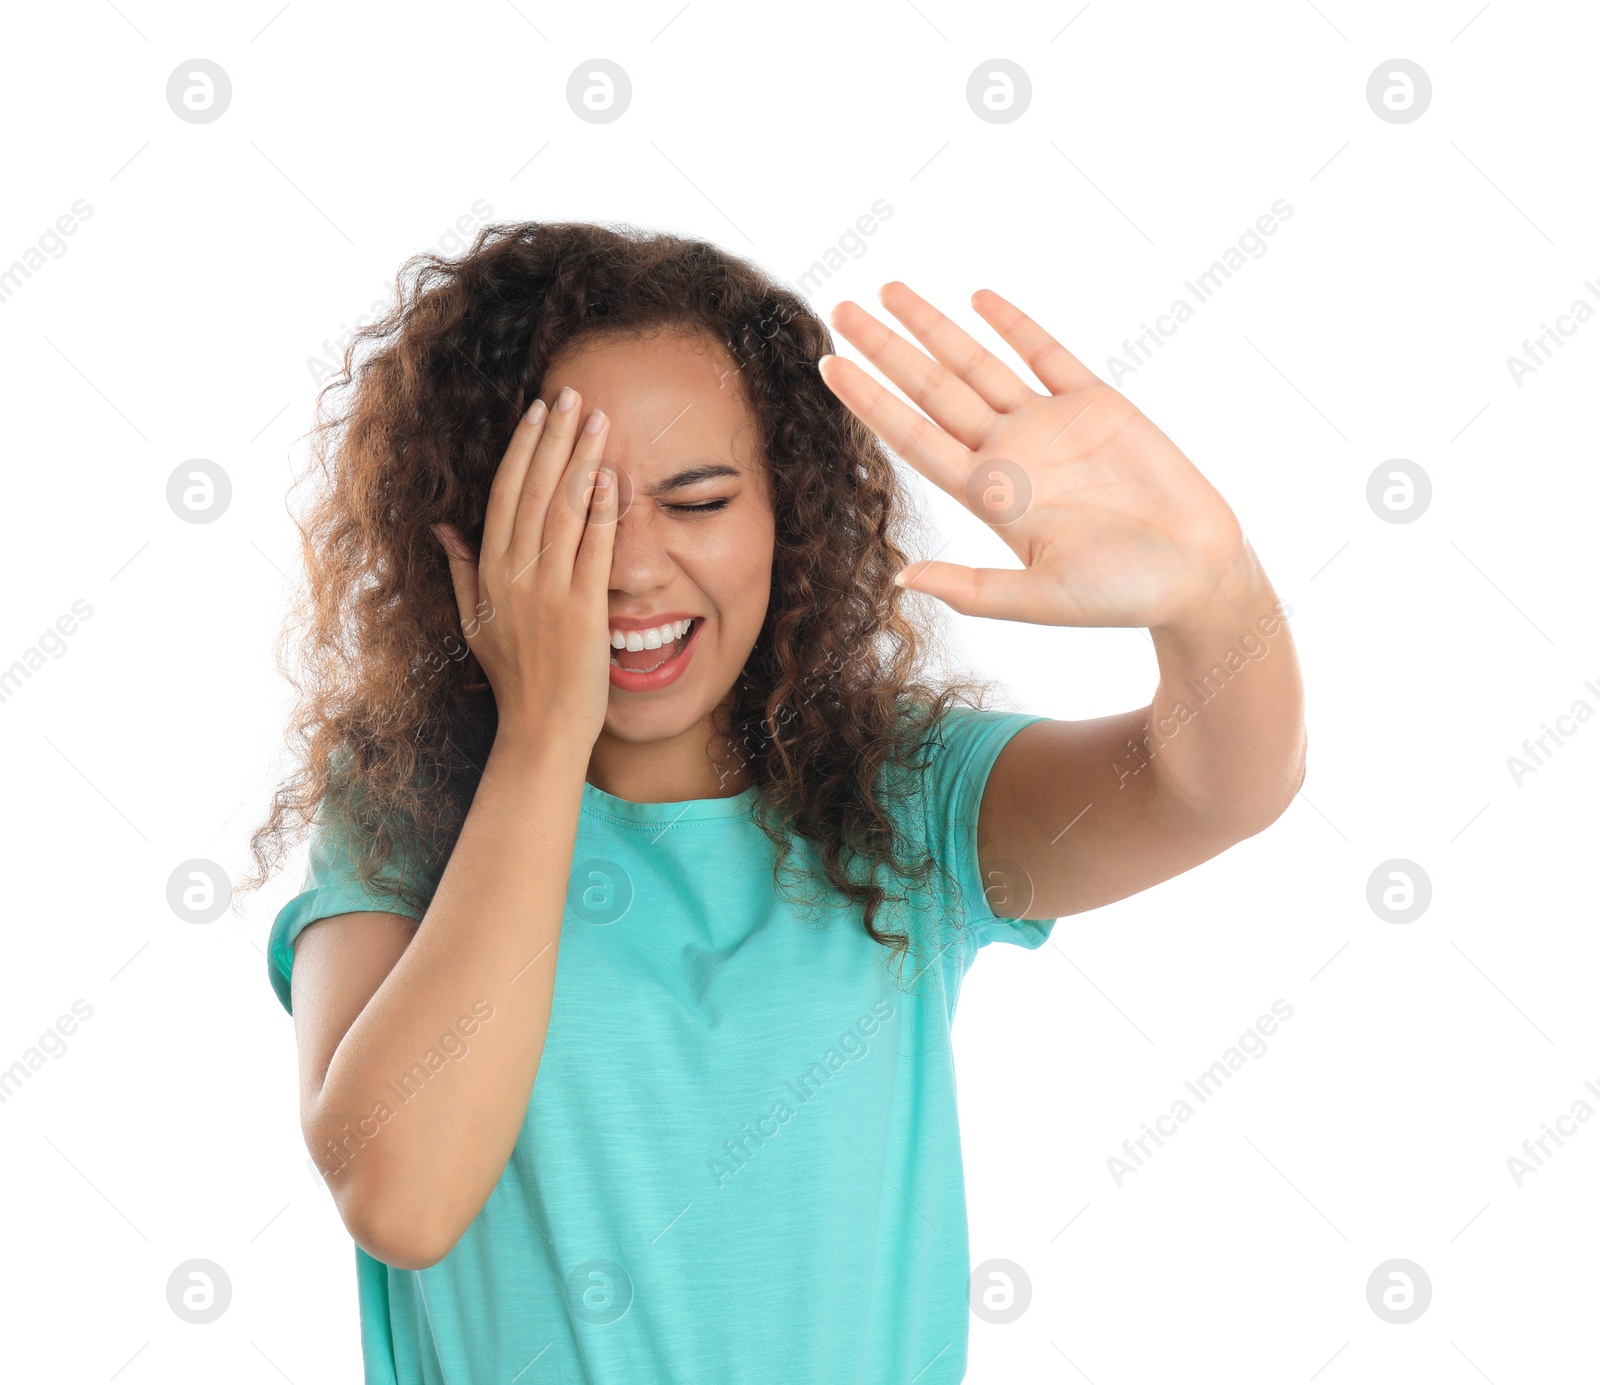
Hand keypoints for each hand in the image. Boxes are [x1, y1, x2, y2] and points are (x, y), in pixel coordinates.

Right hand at [431, 390, 616, 746]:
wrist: (540, 729)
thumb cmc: (512, 678)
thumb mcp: (473, 621)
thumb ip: (460, 569)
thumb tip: (441, 527)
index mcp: (488, 571)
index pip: (505, 493)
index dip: (523, 448)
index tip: (538, 411)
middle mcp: (514, 574)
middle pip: (534, 489)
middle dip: (554, 437)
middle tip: (573, 394)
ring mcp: (548, 590)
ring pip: (563, 510)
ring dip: (582, 459)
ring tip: (598, 418)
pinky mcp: (583, 610)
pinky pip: (593, 550)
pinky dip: (602, 511)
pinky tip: (612, 476)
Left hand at [819, 283, 1250, 631]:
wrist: (1197, 573)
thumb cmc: (1121, 596)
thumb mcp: (1041, 599)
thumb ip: (974, 589)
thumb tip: (902, 580)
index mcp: (990, 495)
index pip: (913, 436)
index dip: (870, 400)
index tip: (829, 365)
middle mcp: (1010, 452)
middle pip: (931, 389)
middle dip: (886, 348)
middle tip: (841, 308)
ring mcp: (1050, 424)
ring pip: (977, 362)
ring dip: (934, 326)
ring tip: (888, 290)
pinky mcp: (1098, 404)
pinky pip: (1046, 353)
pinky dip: (1014, 324)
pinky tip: (978, 298)